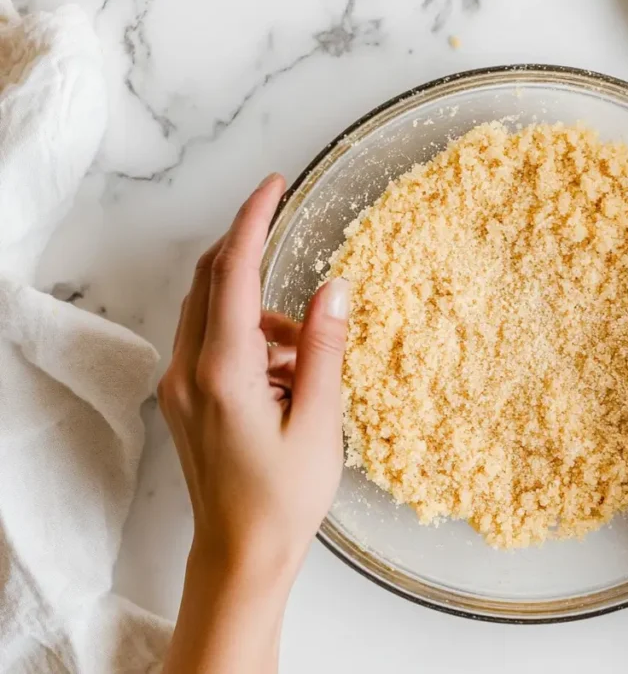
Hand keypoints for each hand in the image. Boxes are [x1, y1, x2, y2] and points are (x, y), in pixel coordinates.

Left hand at [159, 173, 349, 580]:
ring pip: (213, 312)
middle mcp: (189, 370)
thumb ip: (324, 348)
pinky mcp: (185, 400)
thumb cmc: (283, 499)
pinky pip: (213, 343)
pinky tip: (288, 375)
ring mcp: (181, 386)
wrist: (240, 554)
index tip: (274, 184)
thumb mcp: (320, 421)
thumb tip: (335, 289)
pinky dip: (251, 339)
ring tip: (307, 354)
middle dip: (249, 250)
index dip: (254, 220)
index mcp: (224, 371)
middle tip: (287, 231)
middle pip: (211, 280)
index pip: (234, 272)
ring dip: (259, 309)